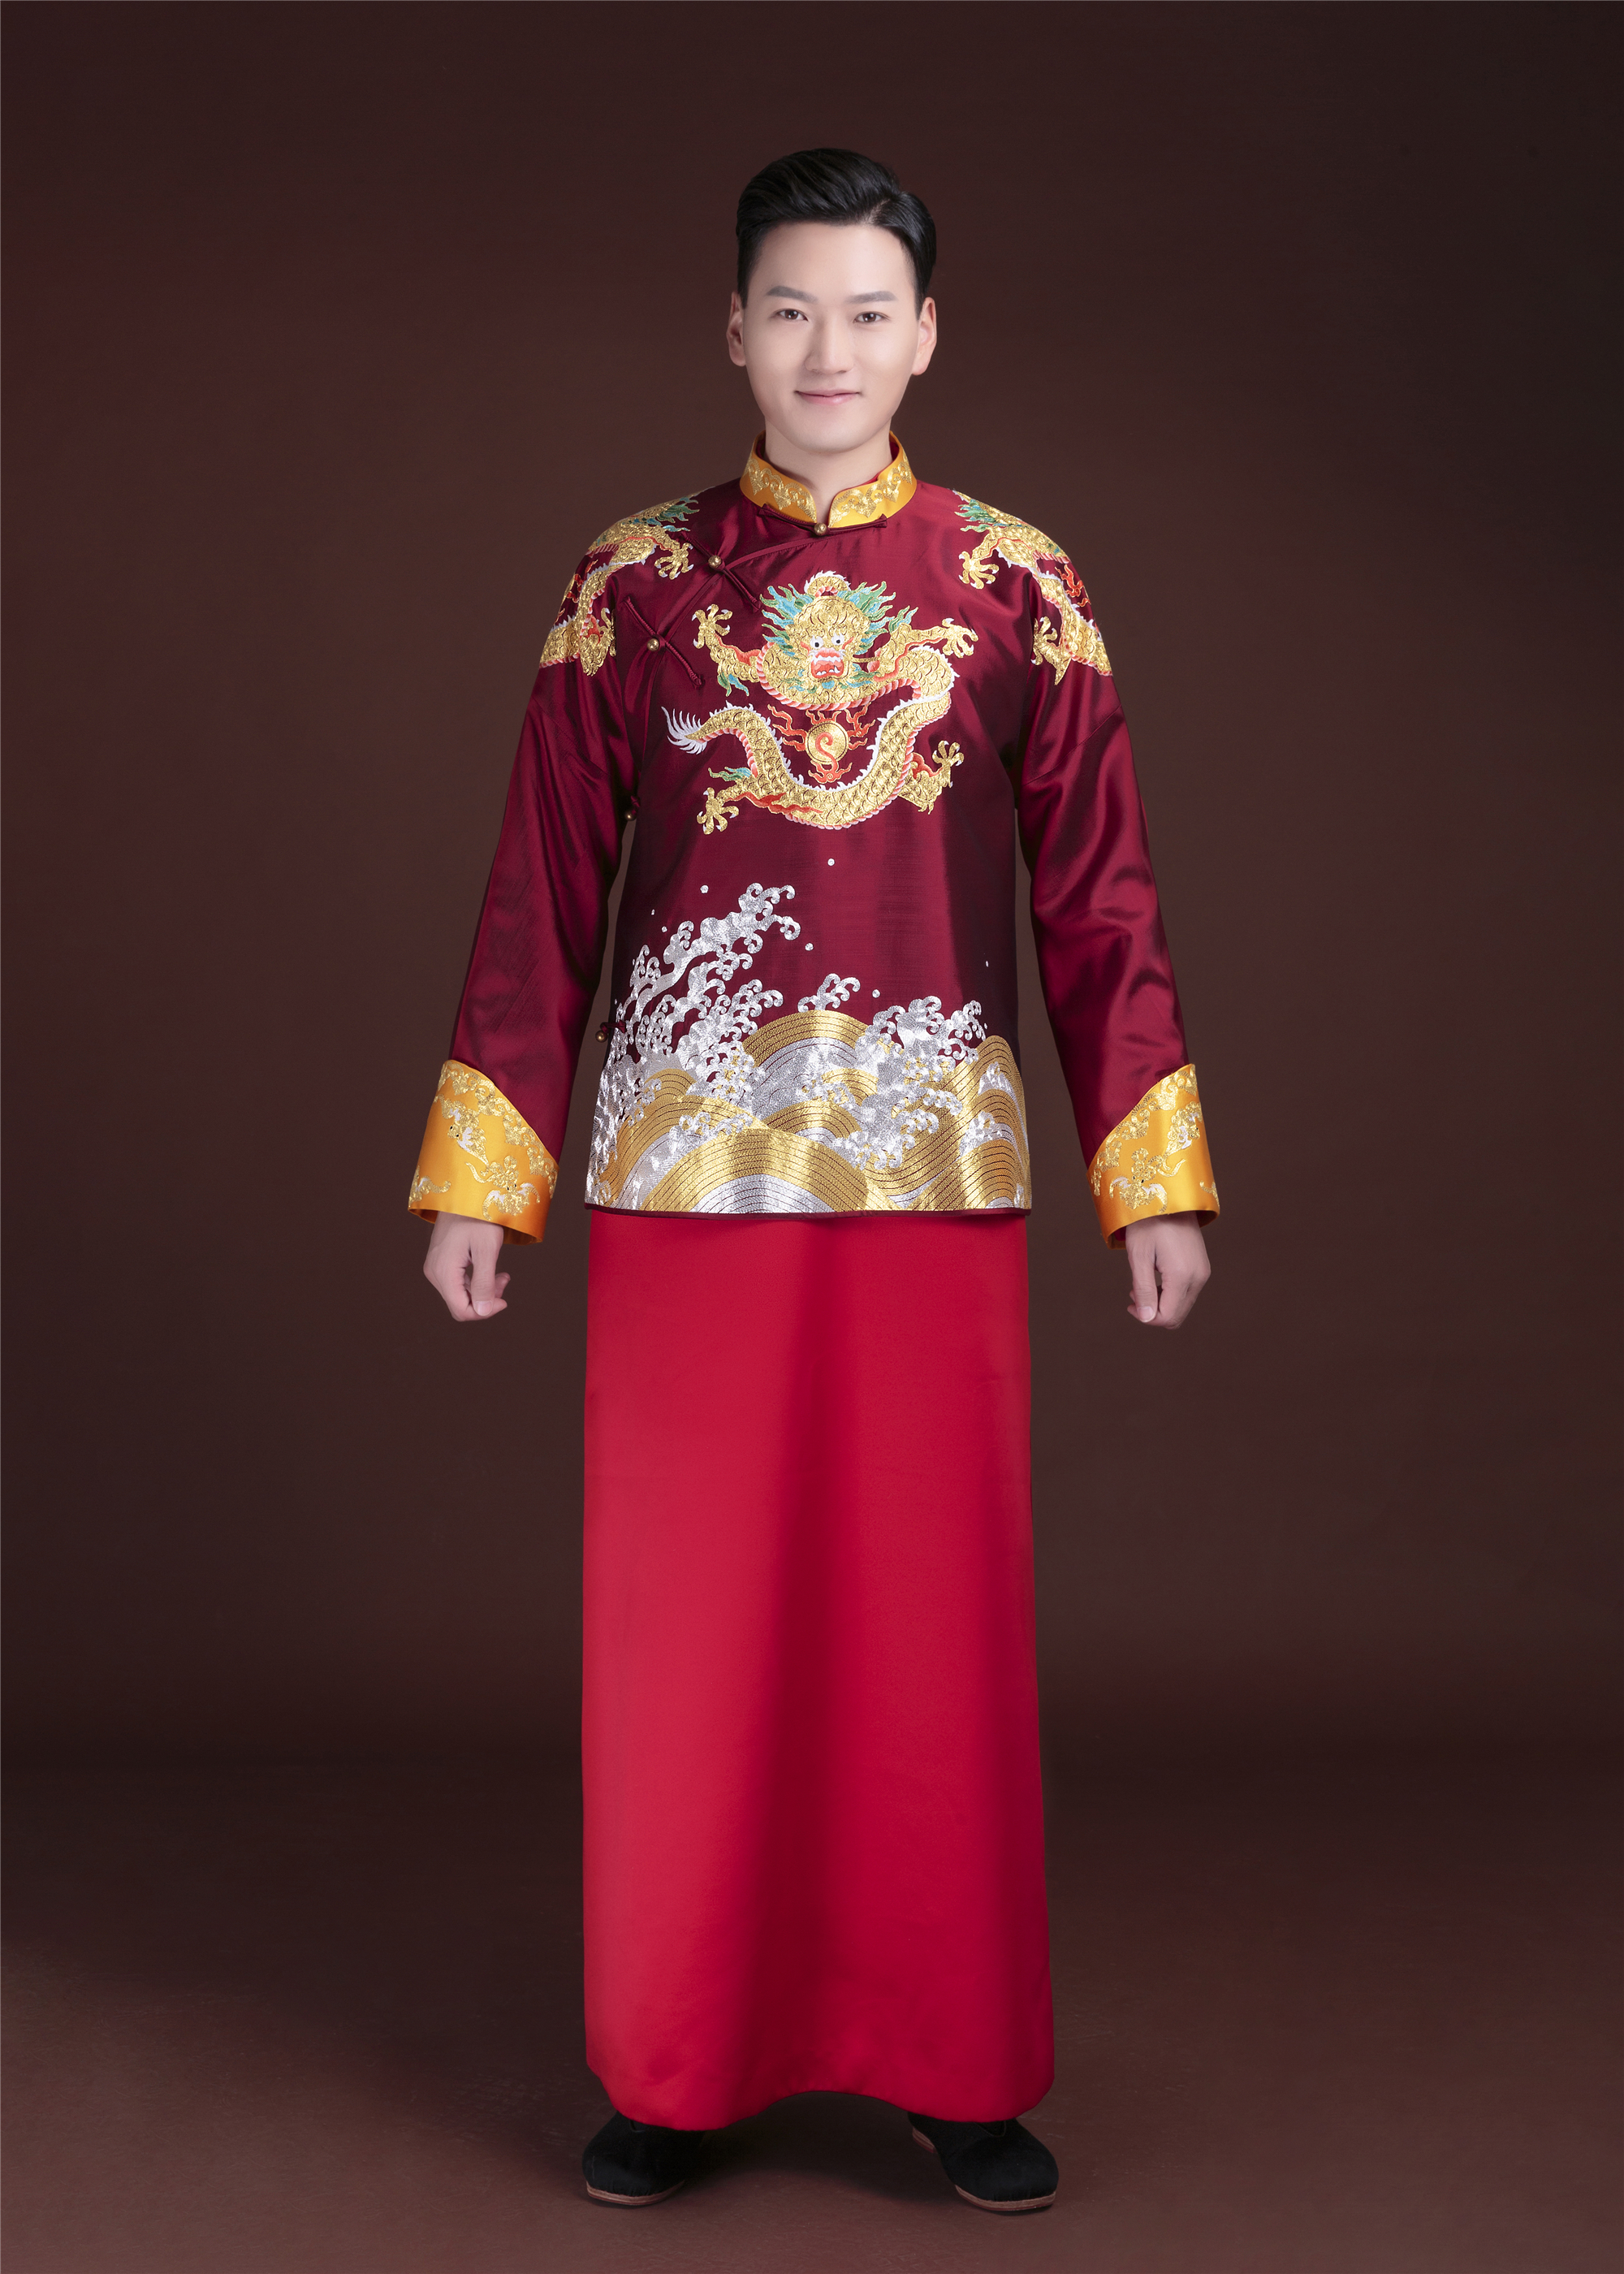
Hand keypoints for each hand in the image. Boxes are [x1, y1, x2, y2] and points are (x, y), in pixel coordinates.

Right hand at [423, 1211, 510, 1322]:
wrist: (465, 1195)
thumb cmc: (479, 1217)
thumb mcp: (487, 1250)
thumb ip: (484, 1283)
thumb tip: (484, 1311)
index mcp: (443, 1271)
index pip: (461, 1310)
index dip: (485, 1312)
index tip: (504, 1300)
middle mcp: (435, 1273)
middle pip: (460, 1304)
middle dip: (485, 1300)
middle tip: (505, 1282)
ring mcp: (435, 1267)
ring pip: (460, 1294)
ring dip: (483, 1290)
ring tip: (503, 1275)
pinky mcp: (441, 1262)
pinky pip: (458, 1283)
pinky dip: (477, 1281)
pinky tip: (493, 1271)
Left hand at [1124, 1212, 1209, 1328]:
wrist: (1169, 1198)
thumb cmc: (1148, 1223)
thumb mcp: (1139, 1256)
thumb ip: (1144, 1289)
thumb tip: (1146, 1318)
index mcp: (1182, 1275)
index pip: (1168, 1317)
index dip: (1146, 1318)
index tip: (1130, 1303)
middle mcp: (1198, 1278)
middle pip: (1177, 1316)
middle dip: (1153, 1312)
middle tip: (1134, 1294)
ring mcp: (1202, 1273)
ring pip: (1182, 1306)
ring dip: (1160, 1303)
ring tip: (1140, 1285)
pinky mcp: (1202, 1268)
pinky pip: (1186, 1293)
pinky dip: (1169, 1294)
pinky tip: (1154, 1279)